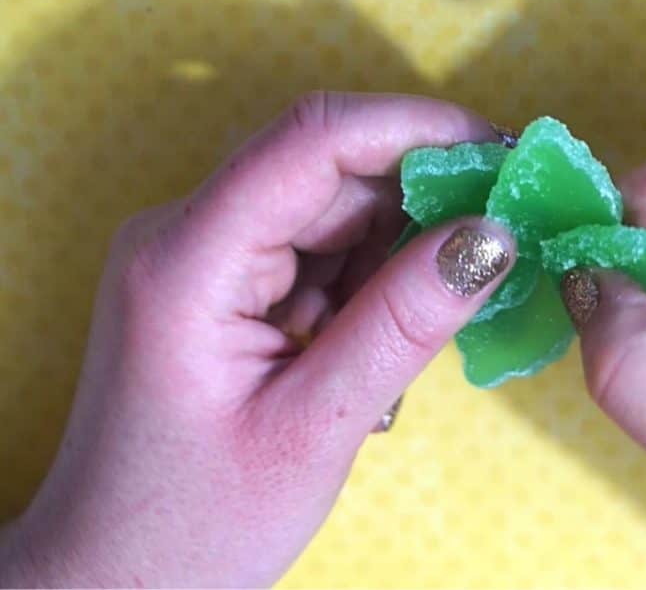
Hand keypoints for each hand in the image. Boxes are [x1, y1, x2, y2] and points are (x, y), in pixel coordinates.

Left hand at [0, 93, 515, 586]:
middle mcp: (189, 236)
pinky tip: (376, 348)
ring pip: (334, 213)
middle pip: (330, 173)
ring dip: (398, 255)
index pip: (312, 140)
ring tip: (422, 330)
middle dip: (423, 199)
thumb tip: (493, 236)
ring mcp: (205, 259)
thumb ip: (404, 321)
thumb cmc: (193, 523)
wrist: (114, 578)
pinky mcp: (227, 288)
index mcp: (188, 258)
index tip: (502, 153)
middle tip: (504, 244)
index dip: (416, 128)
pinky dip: (370, 287)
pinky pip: (321, 255)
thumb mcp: (315, 426)